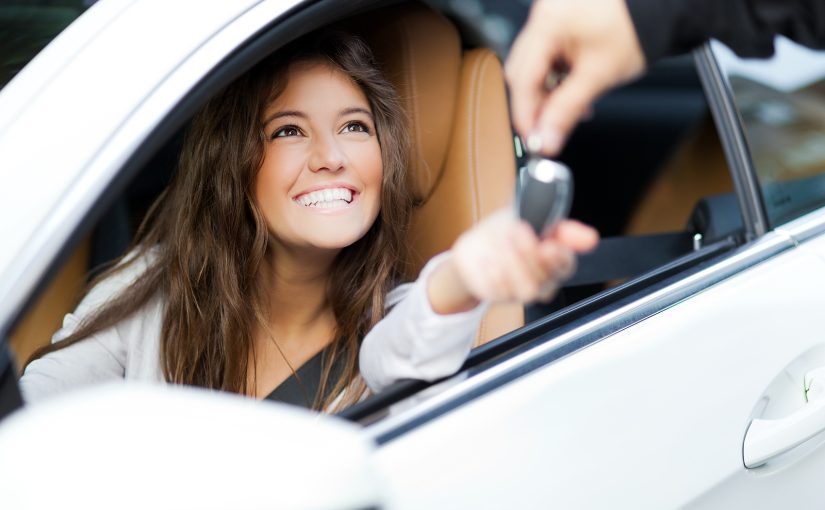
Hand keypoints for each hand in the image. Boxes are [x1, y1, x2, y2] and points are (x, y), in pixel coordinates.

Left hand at [427, 209, 598, 313]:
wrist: (476, 245)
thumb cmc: (508, 231)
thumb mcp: (533, 218)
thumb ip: (562, 229)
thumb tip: (591, 238)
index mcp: (555, 260)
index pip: (566, 265)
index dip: (559, 258)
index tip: (548, 245)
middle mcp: (542, 280)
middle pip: (545, 278)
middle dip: (529, 252)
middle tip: (516, 231)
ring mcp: (520, 291)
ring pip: (527, 289)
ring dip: (512, 263)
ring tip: (501, 243)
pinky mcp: (498, 296)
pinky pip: (500, 291)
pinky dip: (493, 271)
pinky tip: (488, 258)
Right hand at [505, 0, 645, 154]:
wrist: (659, 11)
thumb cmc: (636, 29)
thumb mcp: (598, 76)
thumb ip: (566, 110)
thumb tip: (547, 139)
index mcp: (548, 23)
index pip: (522, 78)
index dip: (525, 114)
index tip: (533, 138)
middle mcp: (544, 16)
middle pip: (523, 73)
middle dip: (534, 105)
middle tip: (546, 132)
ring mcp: (551, 19)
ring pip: (534, 68)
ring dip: (546, 94)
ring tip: (567, 112)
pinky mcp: (560, 24)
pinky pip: (547, 57)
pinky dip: (555, 79)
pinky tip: (569, 93)